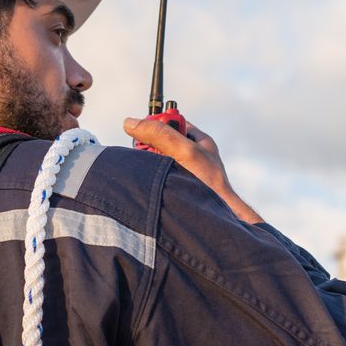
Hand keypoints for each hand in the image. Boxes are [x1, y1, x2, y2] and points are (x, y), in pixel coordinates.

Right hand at [123, 115, 263, 223]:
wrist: (215, 221)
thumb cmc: (209, 185)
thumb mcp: (184, 151)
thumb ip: (161, 134)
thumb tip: (131, 123)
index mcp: (198, 141)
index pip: (172, 123)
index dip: (157, 126)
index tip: (146, 135)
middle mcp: (190, 156)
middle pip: (159, 143)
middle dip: (148, 149)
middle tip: (148, 158)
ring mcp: (183, 173)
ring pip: (155, 162)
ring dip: (149, 168)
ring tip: (153, 177)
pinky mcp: (175, 189)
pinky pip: (155, 179)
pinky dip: (150, 182)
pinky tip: (152, 188)